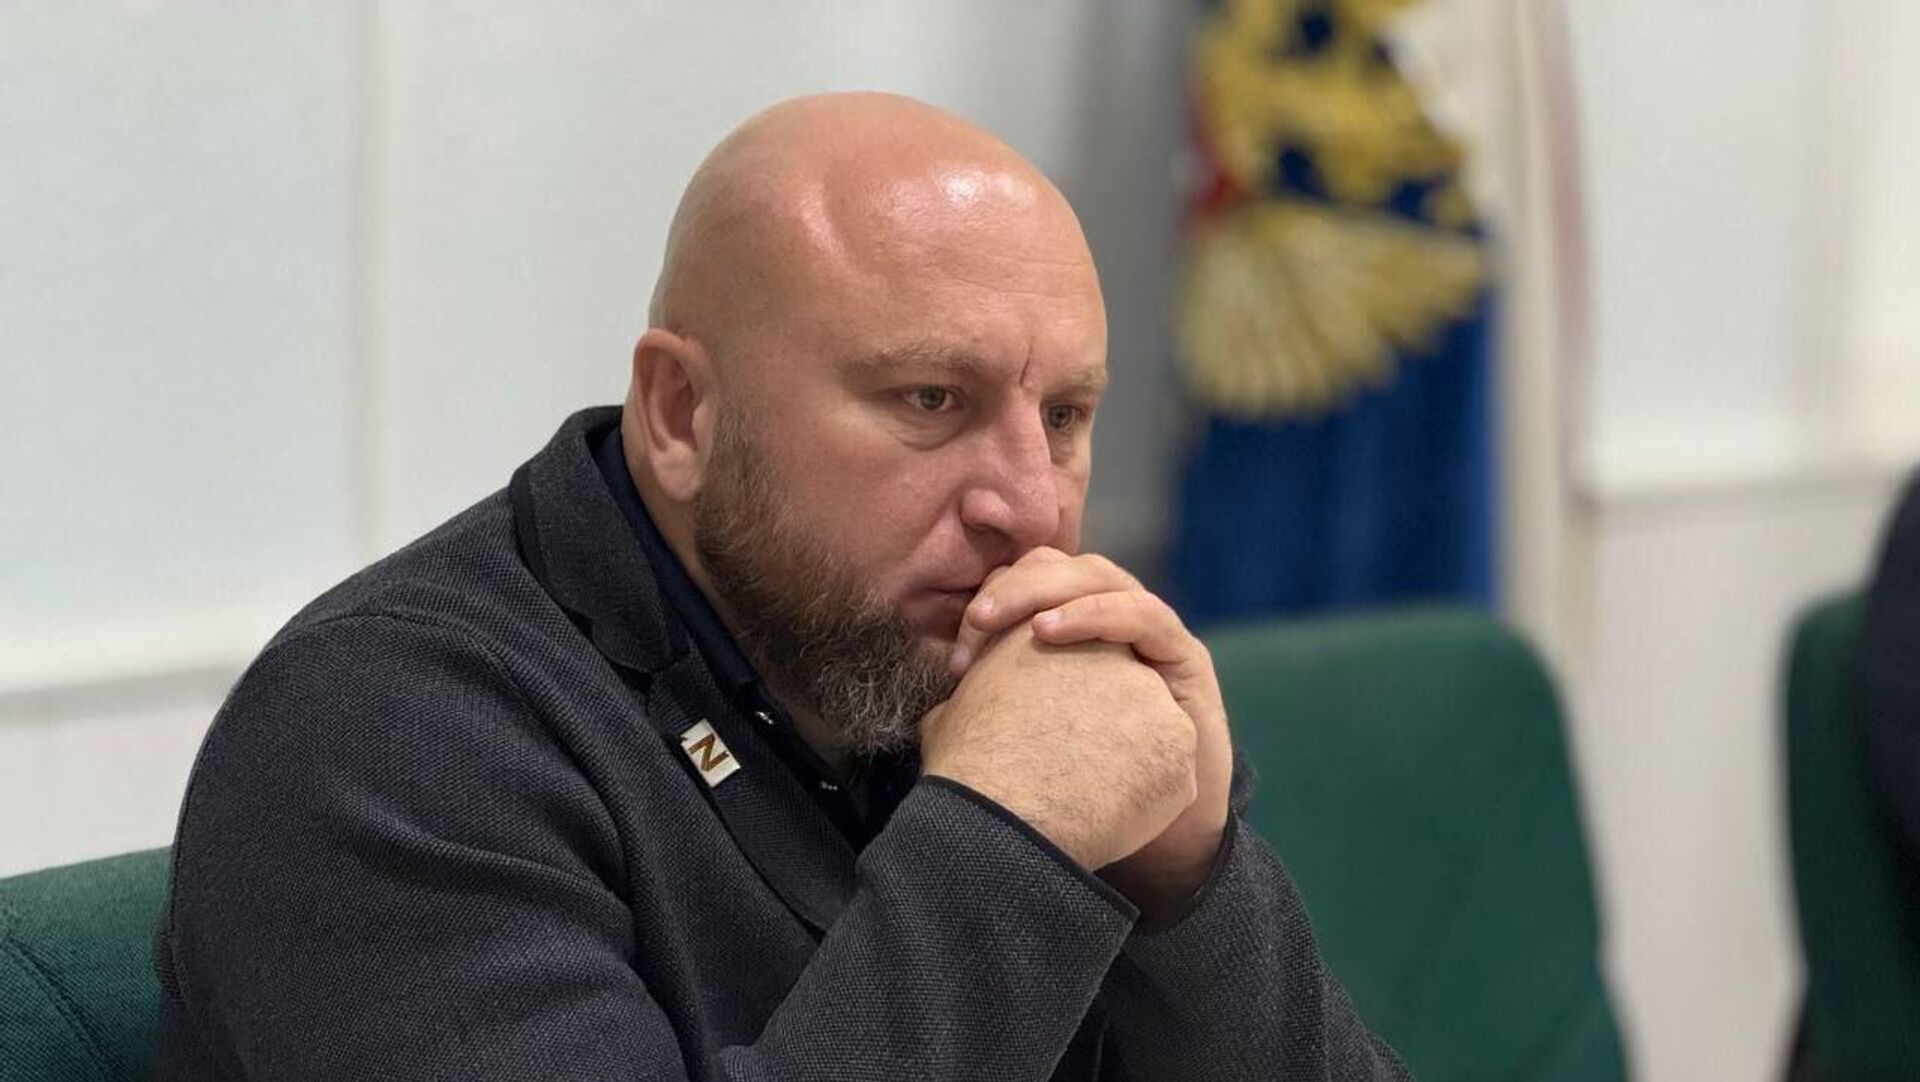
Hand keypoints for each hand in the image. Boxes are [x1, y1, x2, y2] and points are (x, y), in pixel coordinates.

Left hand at [949, 548, 1231, 916]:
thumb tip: (940, 703)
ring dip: (1047, 592)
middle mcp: (1113, 622)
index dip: (993, 597)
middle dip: (1014, 586)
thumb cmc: (1088, 791)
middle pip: (1062, 569)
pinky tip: (1049, 632)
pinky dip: (1095, 613)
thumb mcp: (1031, 743)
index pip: (1031, 581)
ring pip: (1099, 578)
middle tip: (977, 622)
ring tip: (1003, 621)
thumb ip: (996, 712)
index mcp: (1074, 632)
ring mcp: (1151, 635)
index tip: (957, 651)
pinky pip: (1144, 613)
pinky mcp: (1185, 656)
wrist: (1161, 838)